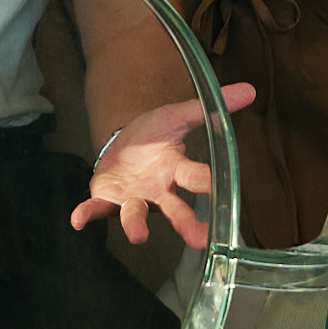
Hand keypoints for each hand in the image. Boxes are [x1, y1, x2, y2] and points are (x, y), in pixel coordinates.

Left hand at [73, 81, 262, 245]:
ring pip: (136, 214)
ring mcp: (132, 198)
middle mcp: (158, 191)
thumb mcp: (178, 115)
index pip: (197, 177)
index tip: (221, 192)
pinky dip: (87, 215)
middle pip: (175, 210)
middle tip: (201, 239)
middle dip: (186, 224)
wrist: (122, 144)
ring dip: (136, 225)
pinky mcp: (106, 199)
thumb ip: (209, 107)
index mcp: (177, 170)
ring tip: (139, 236)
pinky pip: (97, 210)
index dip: (208, 183)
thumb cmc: (154, 134)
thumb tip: (250, 89)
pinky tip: (77, 221)